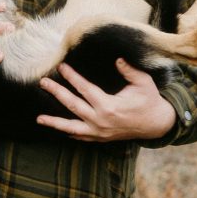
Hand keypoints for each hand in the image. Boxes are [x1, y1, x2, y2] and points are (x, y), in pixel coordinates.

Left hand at [37, 59, 176, 141]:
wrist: (157, 124)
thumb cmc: (149, 101)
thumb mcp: (143, 82)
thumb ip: (129, 70)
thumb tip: (117, 59)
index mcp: (108, 106)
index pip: (84, 89)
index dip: (72, 77)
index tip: (61, 67)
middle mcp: (100, 120)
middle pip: (72, 105)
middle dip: (56, 93)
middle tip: (42, 83)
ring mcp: (99, 132)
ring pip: (71, 127)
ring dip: (54, 122)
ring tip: (39, 119)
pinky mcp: (101, 138)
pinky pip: (80, 137)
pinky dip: (68, 132)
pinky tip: (58, 128)